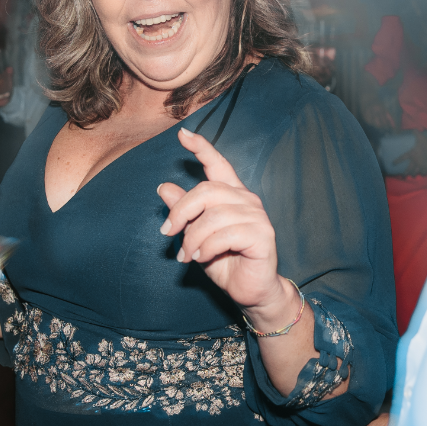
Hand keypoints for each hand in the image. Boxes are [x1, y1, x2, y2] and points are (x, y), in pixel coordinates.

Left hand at [156, 128, 292, 322]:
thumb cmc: (225, 262)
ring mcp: (258, 217)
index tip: (183, 134)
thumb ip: (184, 212)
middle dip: (180, 212)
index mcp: (232, 196)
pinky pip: (226, 234)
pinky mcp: (263, 235)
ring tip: (188, 255)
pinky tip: (203, 257)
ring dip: (193, 238)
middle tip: (167, 234)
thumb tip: (163, 186)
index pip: (218, 165)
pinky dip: (207, 247)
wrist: (250, 291)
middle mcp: (247, 201)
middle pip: (207, 191)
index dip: (202, 148)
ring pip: (213, 215)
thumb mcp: (196, 235)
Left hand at [395, 133, 426, 176]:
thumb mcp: (421, 136)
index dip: (397, 161)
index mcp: (412, 154)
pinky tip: (423, 174)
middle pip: (409, 169)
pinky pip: (424, 172)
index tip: (393, 163)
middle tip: (403, 175)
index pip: (402, 158)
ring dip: (413, 174)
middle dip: (405, 173)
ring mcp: (421, 165)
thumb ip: (416, 133)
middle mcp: (415, 161)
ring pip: (415, 172)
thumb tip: (413, 129)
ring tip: (412, 176)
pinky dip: (423, 173)